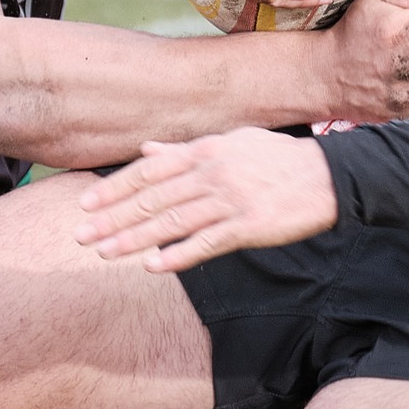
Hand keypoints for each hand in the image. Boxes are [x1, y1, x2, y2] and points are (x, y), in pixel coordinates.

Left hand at [74, 128, 335, 270]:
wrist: (327, 176)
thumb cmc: (274, 158)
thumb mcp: (229, 142)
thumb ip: (184, 150)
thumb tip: (146, 150)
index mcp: (204, 150)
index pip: (148, 171)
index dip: (113, 189)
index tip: (84, 205)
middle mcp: (212, 173)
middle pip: (152, 198)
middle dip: (113, 219)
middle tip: (81, 236)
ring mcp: (230, 200)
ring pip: (173, 222)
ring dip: (135, 240)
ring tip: (105, 254)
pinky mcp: (249, 227)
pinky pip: (207, 243)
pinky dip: (178, 254)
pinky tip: (152, 266)